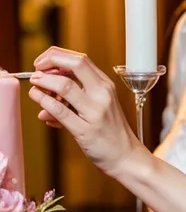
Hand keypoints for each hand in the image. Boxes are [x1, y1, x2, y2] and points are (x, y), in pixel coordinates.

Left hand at [28, 46, 145, 177]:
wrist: (125, 155)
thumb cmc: (111, 130)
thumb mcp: (99, 104)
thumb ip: (76, 93)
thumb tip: (46, 88)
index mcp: (105, 85)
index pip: (80, 59)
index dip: (57, 56)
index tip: (43, 62)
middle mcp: (102, 94)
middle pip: (75, 65)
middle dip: (50, 61)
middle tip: (36, 69)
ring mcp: (95, 112)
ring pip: (65, 86)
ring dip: (44, 82)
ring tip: (34, 85)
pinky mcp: (86, 130)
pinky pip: (60, 111)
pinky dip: (45, 102)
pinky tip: (39, 102)